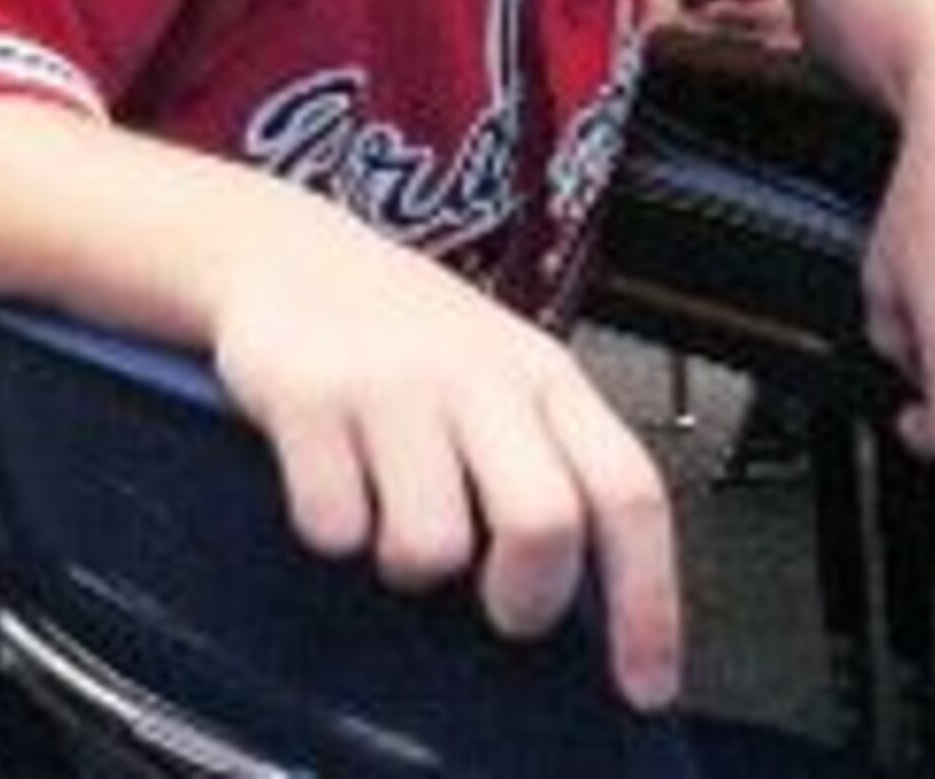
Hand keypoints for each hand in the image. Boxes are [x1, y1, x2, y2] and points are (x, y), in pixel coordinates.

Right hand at [213, 230, 682, 709]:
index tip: (645, 684)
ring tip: (391, 515)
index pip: (628, 493)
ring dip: (409, 563)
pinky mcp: (308, 396)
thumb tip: (593, 602)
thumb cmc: (407, 335)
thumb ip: (549, 462)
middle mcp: (478, 375)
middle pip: (544, 523)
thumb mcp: (501, 375)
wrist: (285, 250)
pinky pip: (334, 527)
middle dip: (525, 598)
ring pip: (431, 546)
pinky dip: (331, 531)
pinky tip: (330, 479)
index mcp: (544, 376)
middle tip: (499, 605)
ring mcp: (392, 383)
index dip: (648, 601)